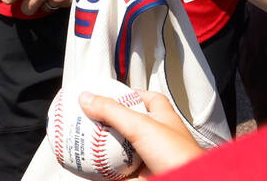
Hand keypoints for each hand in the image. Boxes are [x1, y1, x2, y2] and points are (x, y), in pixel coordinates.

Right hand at [80, 89, 203, 175]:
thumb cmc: (180, 157)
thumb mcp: (141, 125)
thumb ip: (113, 111)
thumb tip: (88, 98)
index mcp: (162, 116)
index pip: (144, 97)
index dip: (126, 94)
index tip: (106, 94)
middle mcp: (156, 136)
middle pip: (128, 124)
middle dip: (109, 123)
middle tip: (89, 119)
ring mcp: (148, 157)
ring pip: (122, 149)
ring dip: (105, 147)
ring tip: (86, 142)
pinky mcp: (142, 175)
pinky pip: (118, 171)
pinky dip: (105, 170)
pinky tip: (93, 169)